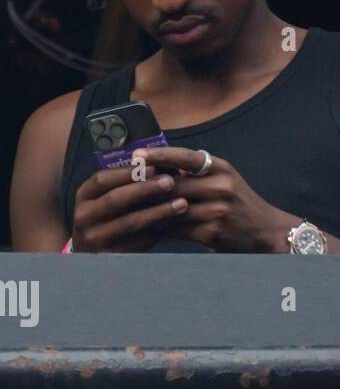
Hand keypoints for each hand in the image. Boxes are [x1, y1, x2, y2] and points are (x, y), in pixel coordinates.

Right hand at [70, 159, 187, 251]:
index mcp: (83, 196)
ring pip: (129, 223)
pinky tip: (173, 226)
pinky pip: (137, 243)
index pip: (102, 179)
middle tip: (170, 182)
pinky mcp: (109, 255)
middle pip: (115, 199)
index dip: (128, 172)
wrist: (88, 252)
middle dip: (145, 189)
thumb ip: (125, 184)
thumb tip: (159, 168)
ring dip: (158, 212)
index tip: (154, 167)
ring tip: (182, 204)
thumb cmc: (104, 217)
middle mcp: (84, 216)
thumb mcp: (104, 197)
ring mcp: (94, 237)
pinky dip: (157, 233)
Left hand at [134, 146, 287, 252]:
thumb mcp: (222, 178)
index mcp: (220, 168)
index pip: (186, 157)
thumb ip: (193, 171)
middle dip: (146, 187)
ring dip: (149, 210)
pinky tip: (146, 226)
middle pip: (172, 186)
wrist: (267, 231)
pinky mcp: (212, 233)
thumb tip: (153, 164)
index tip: (137, 155)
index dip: (159, 155)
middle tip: (121, 186)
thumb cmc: (236, 201)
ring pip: (170, 209)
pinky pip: (176, 229)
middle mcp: (221, 187)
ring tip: (126, 207)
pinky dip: (160, 227)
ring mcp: (217, 211)